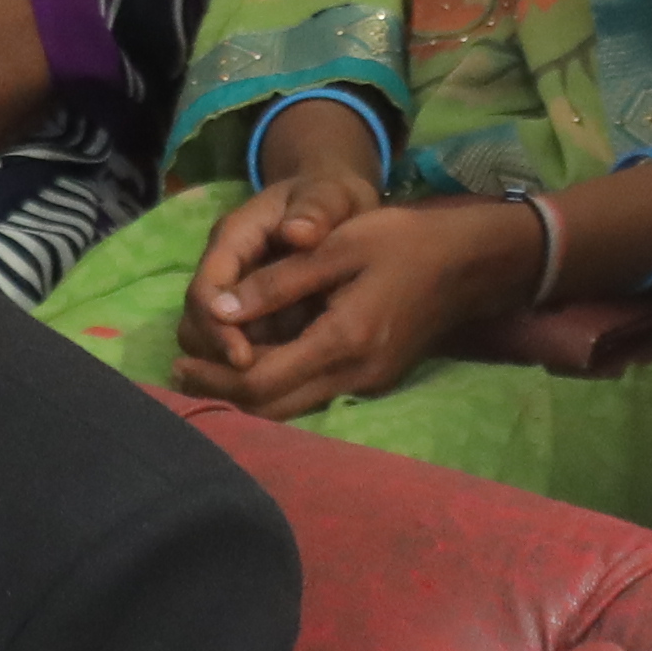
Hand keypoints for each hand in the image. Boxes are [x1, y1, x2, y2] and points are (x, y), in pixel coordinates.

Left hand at [185, 197, 526, 418]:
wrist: (471, 262)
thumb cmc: (404, 241)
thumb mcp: (338, 245)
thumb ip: (278, 281)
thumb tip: (220, 309)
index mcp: (344, 341)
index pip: (262, 382)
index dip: (214, 375)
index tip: (180, 356)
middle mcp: (355, 376)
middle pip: (271, 410)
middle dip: (222, 393)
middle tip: (182, 368)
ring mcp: (366, 384)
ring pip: (291, 409)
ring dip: (247, 393)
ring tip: (207, 364)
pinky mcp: (372, 380)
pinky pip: (312, 395)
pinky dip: (276, 385)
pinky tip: (253, 358)